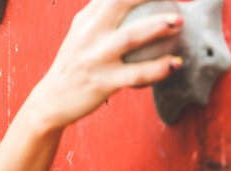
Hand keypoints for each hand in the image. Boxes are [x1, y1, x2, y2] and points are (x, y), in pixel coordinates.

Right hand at [35, 0, 183, 127]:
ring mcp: (94, 59)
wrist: (51, 101)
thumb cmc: (73, 66)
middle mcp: (88, 35)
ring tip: (178, 22)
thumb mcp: (79, 34)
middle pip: (119, 2)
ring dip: (157, 26)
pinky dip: (158, 68)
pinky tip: (175, 63)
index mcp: (85, 20)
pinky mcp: (101, 82)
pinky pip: (136, 74)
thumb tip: (125, 1)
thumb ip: (98, 15)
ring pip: (130, 37)